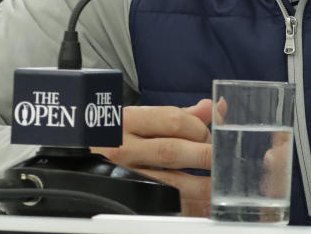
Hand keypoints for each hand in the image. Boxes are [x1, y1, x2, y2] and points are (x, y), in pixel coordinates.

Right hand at [92, 98, 212, 216]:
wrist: (86, 147)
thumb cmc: (123, 131)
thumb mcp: (146, 116)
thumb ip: (183, 114)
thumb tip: (214, 106)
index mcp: (132, 120)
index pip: (173, 120)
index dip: (200, 128)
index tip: (213, 137)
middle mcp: (126, 146)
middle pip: (172, 151)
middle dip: (203, 157)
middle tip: (224, 161)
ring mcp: (126, 173)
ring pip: (167, 181)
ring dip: (199, 185)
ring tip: (218, 185)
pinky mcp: (129, 194)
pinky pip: (160, 201)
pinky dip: (183, 203)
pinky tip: (199, 203)